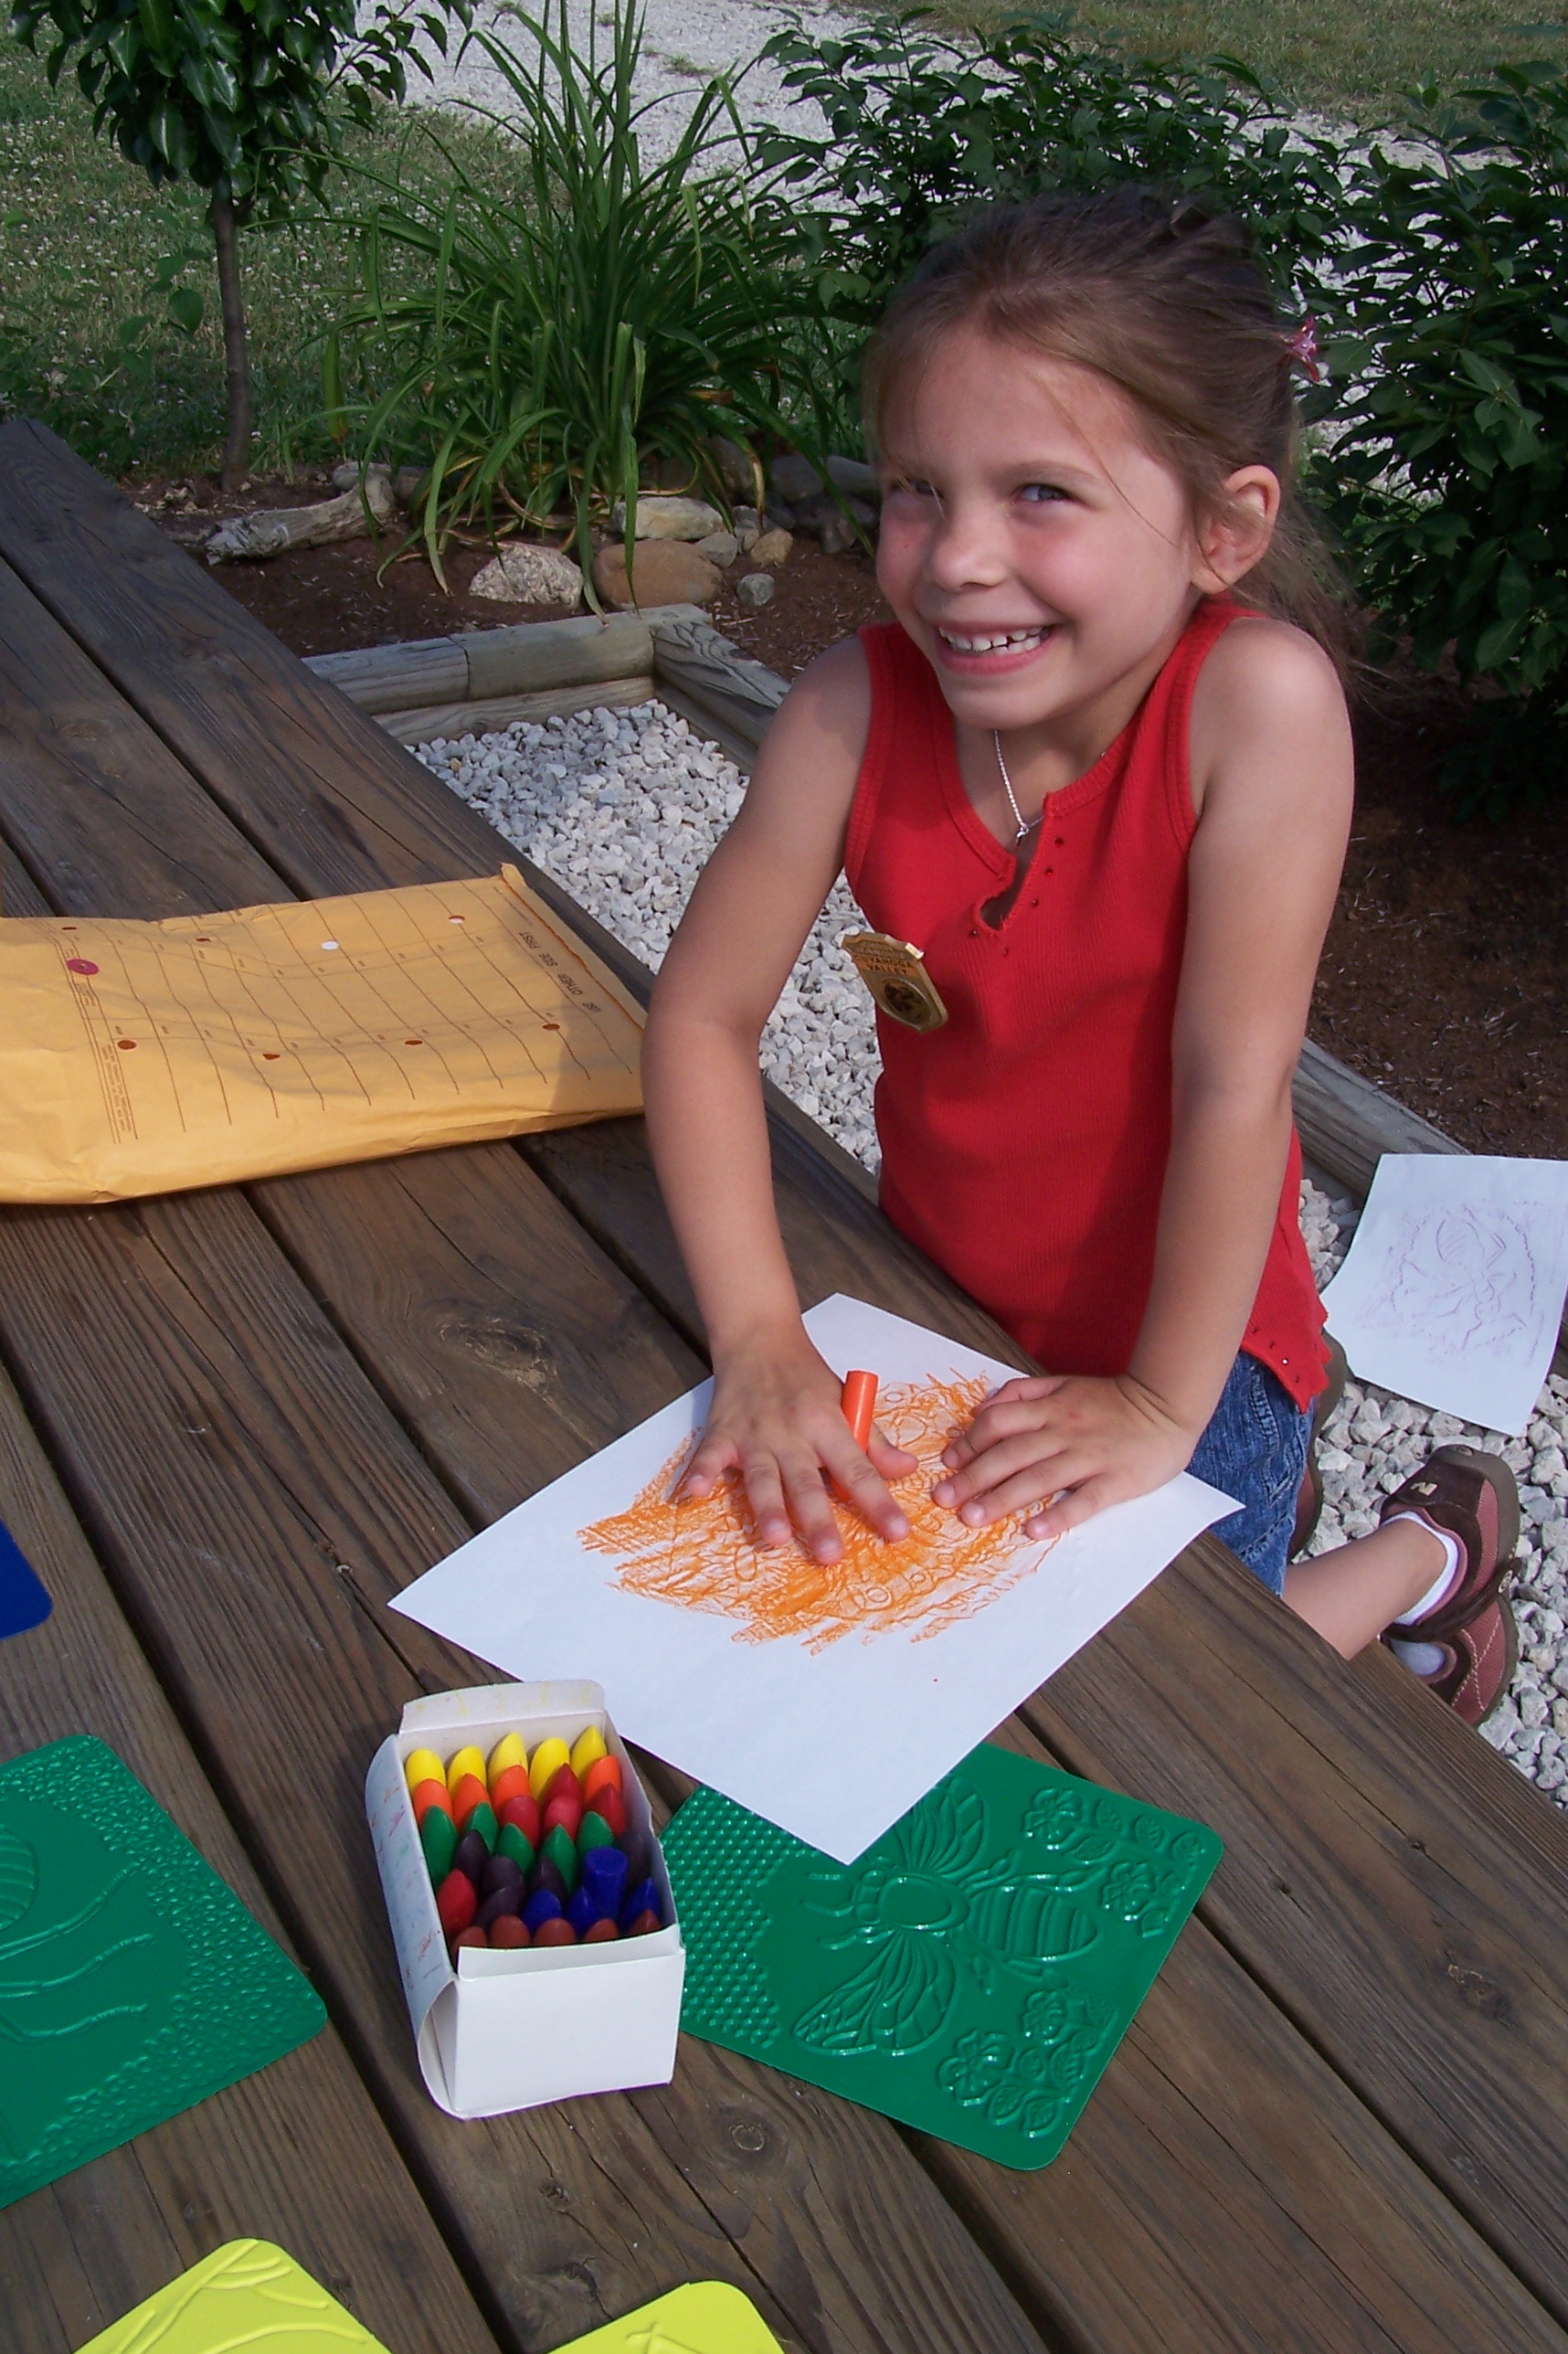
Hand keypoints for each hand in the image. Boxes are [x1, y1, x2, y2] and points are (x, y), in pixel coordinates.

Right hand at [679, 1324, 917, 1563]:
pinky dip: (701, 1472)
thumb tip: (907, 1469)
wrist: (761, 1340)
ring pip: (762, 1476)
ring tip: (776, 1538)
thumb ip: (873, 1441)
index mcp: (828, 1424)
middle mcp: (792, 1433)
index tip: (897, 1532)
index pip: (858, 1468)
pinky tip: (694, 1492)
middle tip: (832, 1555)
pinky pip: (709, 1454)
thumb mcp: (848, 1401)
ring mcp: (754, 1435)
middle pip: (807, 1482)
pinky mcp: (722, 1432)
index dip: (879, 1502)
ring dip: (767, 1506)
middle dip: (818, 1519)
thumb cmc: (807, 1379)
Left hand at [931, 1373, 1195, 1540]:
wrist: (1166, 1406)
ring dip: (1002, 1498)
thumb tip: (982, 1409)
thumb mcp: (1063, 1384)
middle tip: (944, 1498)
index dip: (969, 1442)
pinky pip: (1083, 1501)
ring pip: (1038, 1478)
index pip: (998, 1423)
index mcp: (1049, 1408)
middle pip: (1010, 1454)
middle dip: (972, 1477)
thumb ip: (1022, 1392)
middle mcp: (1063, 1431)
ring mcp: (1089, 1457)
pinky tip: (1033, 1530)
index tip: (948, 1463)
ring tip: (973, 1518)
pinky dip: (1057, 1516)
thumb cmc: (1111, 1401)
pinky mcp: (1115, 1481)